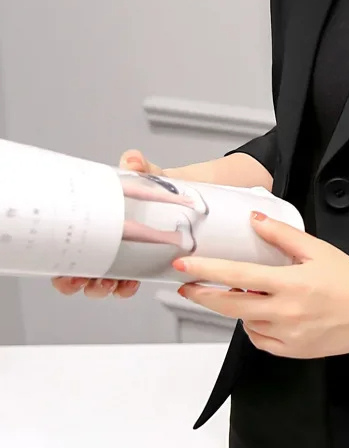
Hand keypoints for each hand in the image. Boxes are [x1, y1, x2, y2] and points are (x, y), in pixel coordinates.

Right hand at [51, 148, 164, 298]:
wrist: (186, 195)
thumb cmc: (157, 185)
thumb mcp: (146, 173)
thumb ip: (139, 165)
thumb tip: (133, 160)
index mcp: (99, 222)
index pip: (71, 246)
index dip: (62, 263)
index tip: (66, 268)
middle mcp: (105, 242)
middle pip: (78, 271)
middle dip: (77, 282)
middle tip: (85, 279)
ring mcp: (121, 256)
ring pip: (100, 282)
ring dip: (101, 287)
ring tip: (111, 282)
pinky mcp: (140, 265)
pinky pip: (126, 283)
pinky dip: (125, 287)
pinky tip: (130, 282)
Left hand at [174, 212, 348, 357]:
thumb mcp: (318, 250)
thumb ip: (282, 235)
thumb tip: (255, 221)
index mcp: (290, 284)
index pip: (236, 277)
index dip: (206, 271)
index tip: (183, 265)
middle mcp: (286, 313)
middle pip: (230, 307)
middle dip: (204, 296)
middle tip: (188, 287)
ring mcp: (290, 336)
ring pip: (247, 324)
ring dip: (241, 310)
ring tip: (253, 296)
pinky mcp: (296, 351)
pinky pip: (262, 342)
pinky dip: (257, 329)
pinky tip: (268, 316)